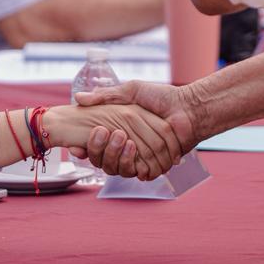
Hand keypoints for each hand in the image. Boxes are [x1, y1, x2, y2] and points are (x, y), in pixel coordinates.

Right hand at [45, 103, 180, 180]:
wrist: (188, 107)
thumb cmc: (161, 96)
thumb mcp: (131, 90)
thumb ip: (106, 95)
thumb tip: (78, 97)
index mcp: (121, 132)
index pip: (97, 147)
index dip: (88, 147)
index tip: (76, 145)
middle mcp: (129, 147)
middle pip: (105, 161)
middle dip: (102, 151)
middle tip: (104, 133)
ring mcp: (142, 158)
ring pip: (120, 169)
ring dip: (117, 157)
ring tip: (122, 139)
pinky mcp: (157, 165)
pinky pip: (141, 173)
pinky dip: (136, 165)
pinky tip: (132, 148)